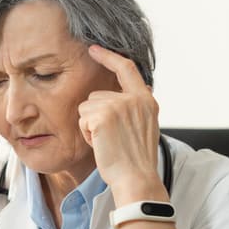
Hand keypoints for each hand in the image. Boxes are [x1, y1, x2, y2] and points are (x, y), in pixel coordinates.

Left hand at [77, 45, 166, 205]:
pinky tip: (99, 145)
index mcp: (146, 100)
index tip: (94, 49)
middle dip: (95, 116)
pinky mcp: (103, 116)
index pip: (126, 68)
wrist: (136, 179)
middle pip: (96, 96)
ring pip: (86, 107)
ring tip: (106, 142)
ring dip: (89, 126)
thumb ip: (136, 105)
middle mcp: (134, 99)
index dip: (108, 56)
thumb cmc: (135, 159)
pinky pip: (82, 119)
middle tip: (110, 138)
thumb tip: (134, 86)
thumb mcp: (145, 126)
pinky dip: (85, 134)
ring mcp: (119, 105)